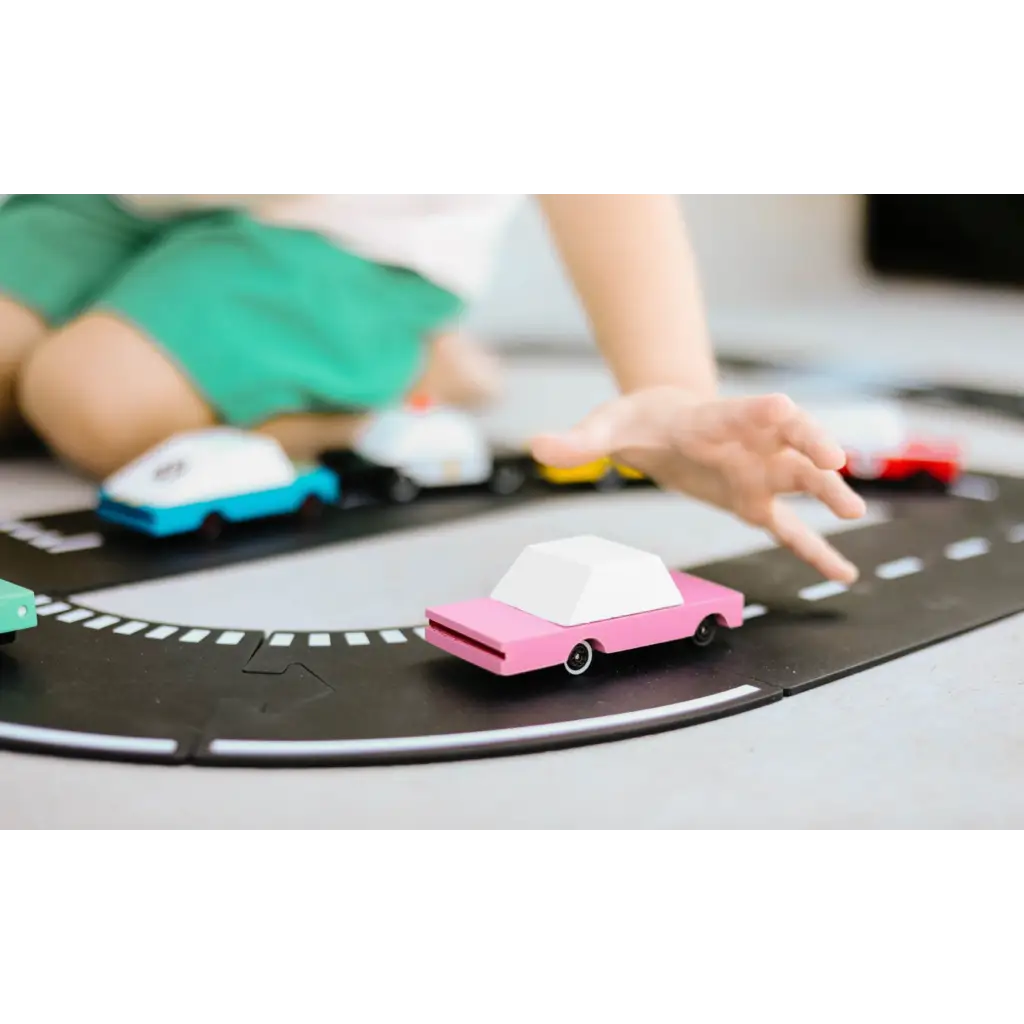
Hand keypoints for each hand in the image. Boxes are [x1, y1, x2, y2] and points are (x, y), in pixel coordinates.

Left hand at [530, 387, 866, 582]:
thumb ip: (577, 441)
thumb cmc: (637, 418)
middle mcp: (746, 443)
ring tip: (852, 514)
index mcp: (712, 419)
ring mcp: (755, 472)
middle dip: (813, 449)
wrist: (661, 417)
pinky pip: (788, 529)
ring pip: (799, 480)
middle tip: (834, 465)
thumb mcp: (605, 426)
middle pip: (788, 441)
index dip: (764, 410)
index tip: (785, 411)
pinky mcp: (753, 501)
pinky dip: (814, 549)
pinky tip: (842, 571)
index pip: (744, 409)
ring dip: (827, 494)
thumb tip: (534, 447)